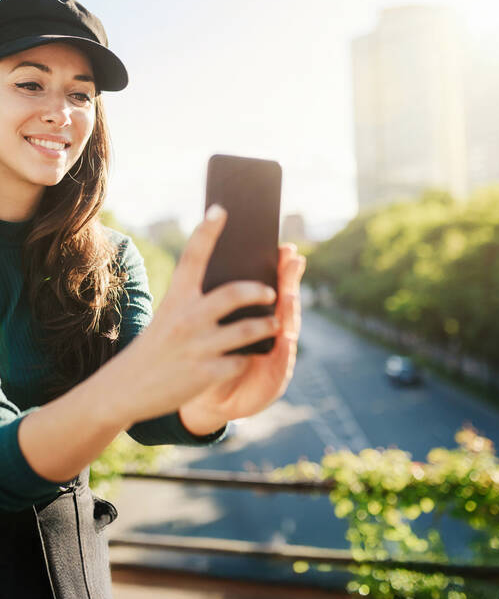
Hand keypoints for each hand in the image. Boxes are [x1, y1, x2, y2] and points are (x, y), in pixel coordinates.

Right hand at [114, 205, 291, 425]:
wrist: (124, 389)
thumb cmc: (157, 344)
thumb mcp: (169, 315)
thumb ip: (196, 300)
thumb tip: (238, 283)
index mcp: (176, 298)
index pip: (193, 257)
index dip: (207, 231)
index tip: (221, 209)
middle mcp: (186, 319)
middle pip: (233, 294)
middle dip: (258, 290)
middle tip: (271, 291)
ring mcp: (196, 347)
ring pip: (246, 331)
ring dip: (267, 325)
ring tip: (275, 323)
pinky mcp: (203, 375)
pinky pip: (240, 362)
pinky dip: (249, 357)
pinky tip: (251, 356)